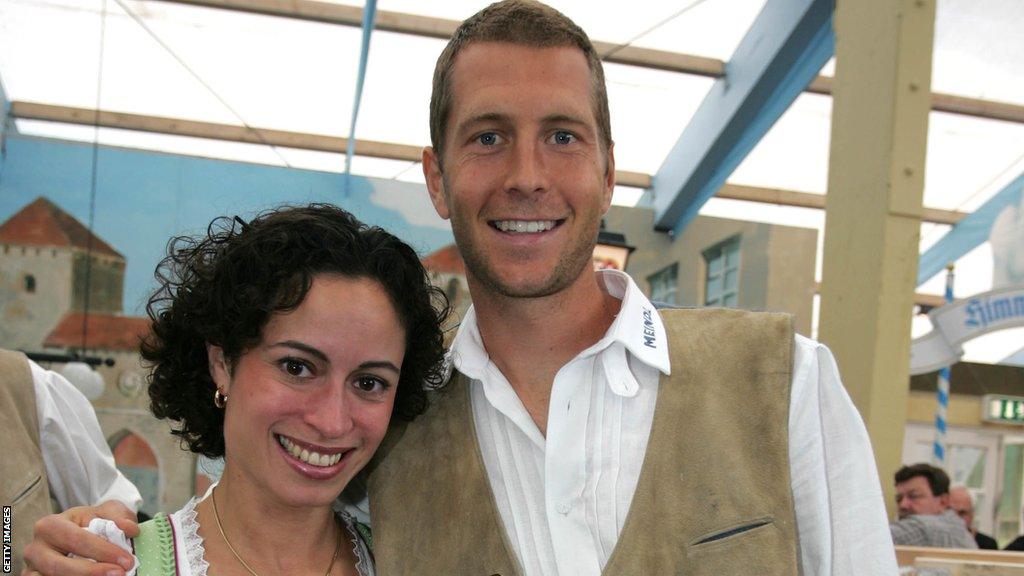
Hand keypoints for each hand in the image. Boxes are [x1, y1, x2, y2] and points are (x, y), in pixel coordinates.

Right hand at [22, 501, 138, 575]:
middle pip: (58, 566)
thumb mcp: (106, 512)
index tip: (127, 560)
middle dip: (91, 572)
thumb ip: (118, 517)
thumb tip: (130, 529)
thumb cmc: (93, 522)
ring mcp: (32, 569)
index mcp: (50, 525)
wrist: (80, 532)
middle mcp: (35, 548)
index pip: (76, 539)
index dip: (102, 551)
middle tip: (119, 573)